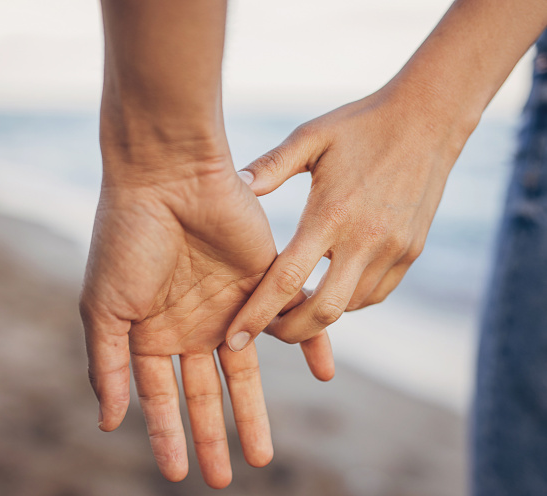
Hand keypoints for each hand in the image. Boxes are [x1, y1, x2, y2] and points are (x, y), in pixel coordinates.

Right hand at [80, 142, 333, 487]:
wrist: (167, 177)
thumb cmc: (127, 238)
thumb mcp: (105, 307)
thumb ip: (107, 365)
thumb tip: (107, 423)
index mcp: (151, 331)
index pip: (162, 395)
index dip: (167, 434)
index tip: (177, 473)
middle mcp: (190, 323)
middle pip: (205, 391)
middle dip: (213, 433)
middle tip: (226, 477)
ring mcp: (229, 304)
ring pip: (246, 369)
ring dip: (253, 410)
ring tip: (262, 455)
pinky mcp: (264, 279)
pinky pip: (292, 318)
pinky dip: (311, 342)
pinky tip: (323, 371)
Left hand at [226, 84, 472, 348]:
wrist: (429, 118)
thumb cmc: (361, 125)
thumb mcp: (311, 137)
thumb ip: (271, 165)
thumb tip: (235, 187)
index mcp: (331, 213)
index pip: (287, 280)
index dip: (257, 315)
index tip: (234, 338)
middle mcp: (364, 239)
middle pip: (323, 312)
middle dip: (289, 332)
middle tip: (266, 331)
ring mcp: (393, 249)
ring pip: (350, 307)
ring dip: (318, 316)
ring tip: (292, 309)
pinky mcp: (411, 252)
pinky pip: (375, 294)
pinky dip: (348, 301)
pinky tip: (330, 288)